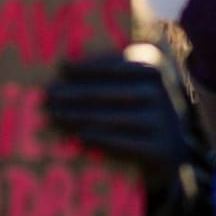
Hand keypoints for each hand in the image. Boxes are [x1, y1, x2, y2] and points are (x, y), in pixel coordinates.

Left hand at [45, 46, 195, 193]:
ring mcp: (164, 121)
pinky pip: (124, 143)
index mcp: (153, 68)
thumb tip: (61, 66)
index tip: (60, 67)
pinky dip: (100, 139)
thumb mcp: (128, 86)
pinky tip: (79, 137)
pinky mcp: (163, 149)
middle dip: (72, 94)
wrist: (168, 151)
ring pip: (111, 117)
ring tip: (54, 116)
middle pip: (106, 92)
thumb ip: (104, 75)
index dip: (85, 67)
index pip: (114, 65)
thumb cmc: (135, 110)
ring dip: (78, 117)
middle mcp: (161, 91)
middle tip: (46, 97)